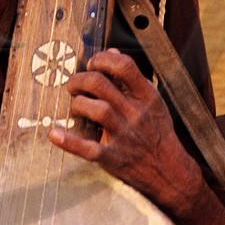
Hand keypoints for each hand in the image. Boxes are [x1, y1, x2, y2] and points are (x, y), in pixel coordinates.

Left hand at [49, 48, 202, 217]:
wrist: (169, 172)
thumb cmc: (157, 132)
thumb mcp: (152, 101)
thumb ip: (132, 78)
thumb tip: (113, 53)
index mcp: (146, 97)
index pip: (124, 66)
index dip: (102, 59)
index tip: (92, 64)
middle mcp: (135, 113)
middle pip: (100, 85)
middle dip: (79, 80)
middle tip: (74, 85)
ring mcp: (123, 135)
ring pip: (94, 109)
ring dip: (77, 103)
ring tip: (75, 105)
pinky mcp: (111, 157)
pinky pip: (87, 148)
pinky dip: (69, 141)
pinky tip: (55, 134)